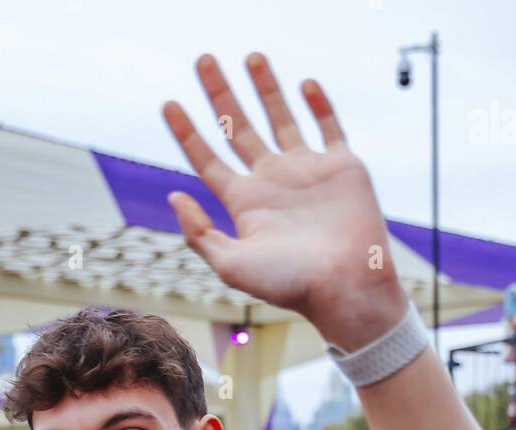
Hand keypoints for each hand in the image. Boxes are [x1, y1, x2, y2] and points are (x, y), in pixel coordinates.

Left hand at [161, 52, 407, 348]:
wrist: (347, 287)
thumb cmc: (290, 285)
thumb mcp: (231, 265)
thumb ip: (200, 233)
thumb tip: (174, 195)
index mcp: (245, 203)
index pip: (208, 160)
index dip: (187, 132)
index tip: (168, 104)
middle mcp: (273, 182)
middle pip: (239, 128)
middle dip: (220, 94)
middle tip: (203, 60)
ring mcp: (307, 171)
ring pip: (281, 118)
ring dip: (266, 88)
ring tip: (251, 56)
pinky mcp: (342, 167)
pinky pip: (329, 126)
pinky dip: (318, 104)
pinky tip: (304, 83)